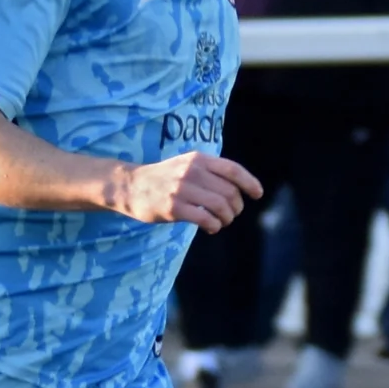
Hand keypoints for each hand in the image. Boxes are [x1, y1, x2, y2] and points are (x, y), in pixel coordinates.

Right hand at [113, 152, 262, 230]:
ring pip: (220, 206)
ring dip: (226, 218)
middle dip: (236, 207)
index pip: (233, 170)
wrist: (130, 186)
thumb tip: (237, 187)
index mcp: (198, 159)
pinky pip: (205, 219)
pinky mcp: (174, 208)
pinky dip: (214, 226)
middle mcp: (192, 172)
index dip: (249, 183)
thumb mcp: (186, 164)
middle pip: (229, 192)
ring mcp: (182, 189)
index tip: (258, 194)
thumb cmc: (163, 177)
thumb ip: (209, 170)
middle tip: (231, 214)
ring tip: (221, 222)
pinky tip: (211, 228)